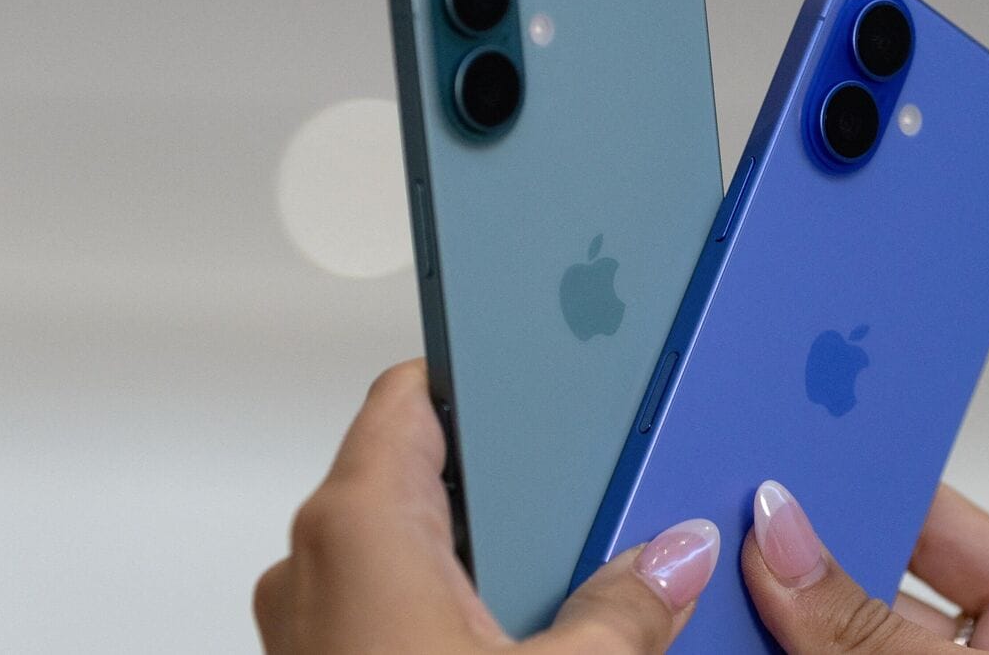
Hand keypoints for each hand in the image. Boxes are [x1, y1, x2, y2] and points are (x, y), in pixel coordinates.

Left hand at [254, 360, 722, 653]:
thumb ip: (625, 605)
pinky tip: (523, 627)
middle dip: (505, 471)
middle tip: (583, 470)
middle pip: (417, 466)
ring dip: (483, 544)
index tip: (537, 361)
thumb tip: (677, 555)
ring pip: (405, 540)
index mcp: (358, 524)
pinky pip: (389, 599)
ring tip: (569, 553)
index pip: (411, 393)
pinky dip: (452, 598)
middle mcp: (315, 561)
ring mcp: (312, 621)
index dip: (481, 373)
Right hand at [741, 480, 988, 653]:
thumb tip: (785, 541)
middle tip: (734, 508)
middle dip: (802, 545)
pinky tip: (731, 621)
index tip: (794, 440)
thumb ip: (872, 629)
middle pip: (872, 575)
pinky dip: (773, 644)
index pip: (942, 516)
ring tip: (719, 566)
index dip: (867, 475)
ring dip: (775, 602)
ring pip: (830, 629)